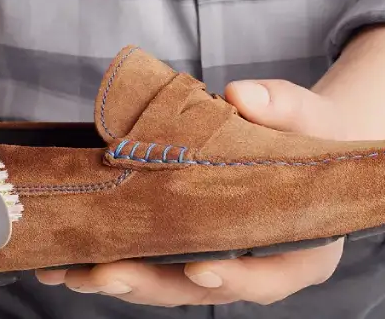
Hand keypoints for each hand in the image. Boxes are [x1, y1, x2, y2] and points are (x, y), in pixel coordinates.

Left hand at [34, 79, 348, 305]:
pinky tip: (69, 259)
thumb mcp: (312, 117)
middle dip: (148, 285)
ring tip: (69, 272)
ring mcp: (217, 264)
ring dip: (116, 279)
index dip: (233, 279)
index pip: (267, 278)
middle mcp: (254, 268)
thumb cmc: (315, 136)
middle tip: (104, 275)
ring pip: (165, 283)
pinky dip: (110, 260)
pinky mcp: (186, 250)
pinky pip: (149, 262)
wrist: (304, 142)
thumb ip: (282, 107)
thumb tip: (240, 95)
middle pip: (199, 290)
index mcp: (299, 251)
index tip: (197, 269)